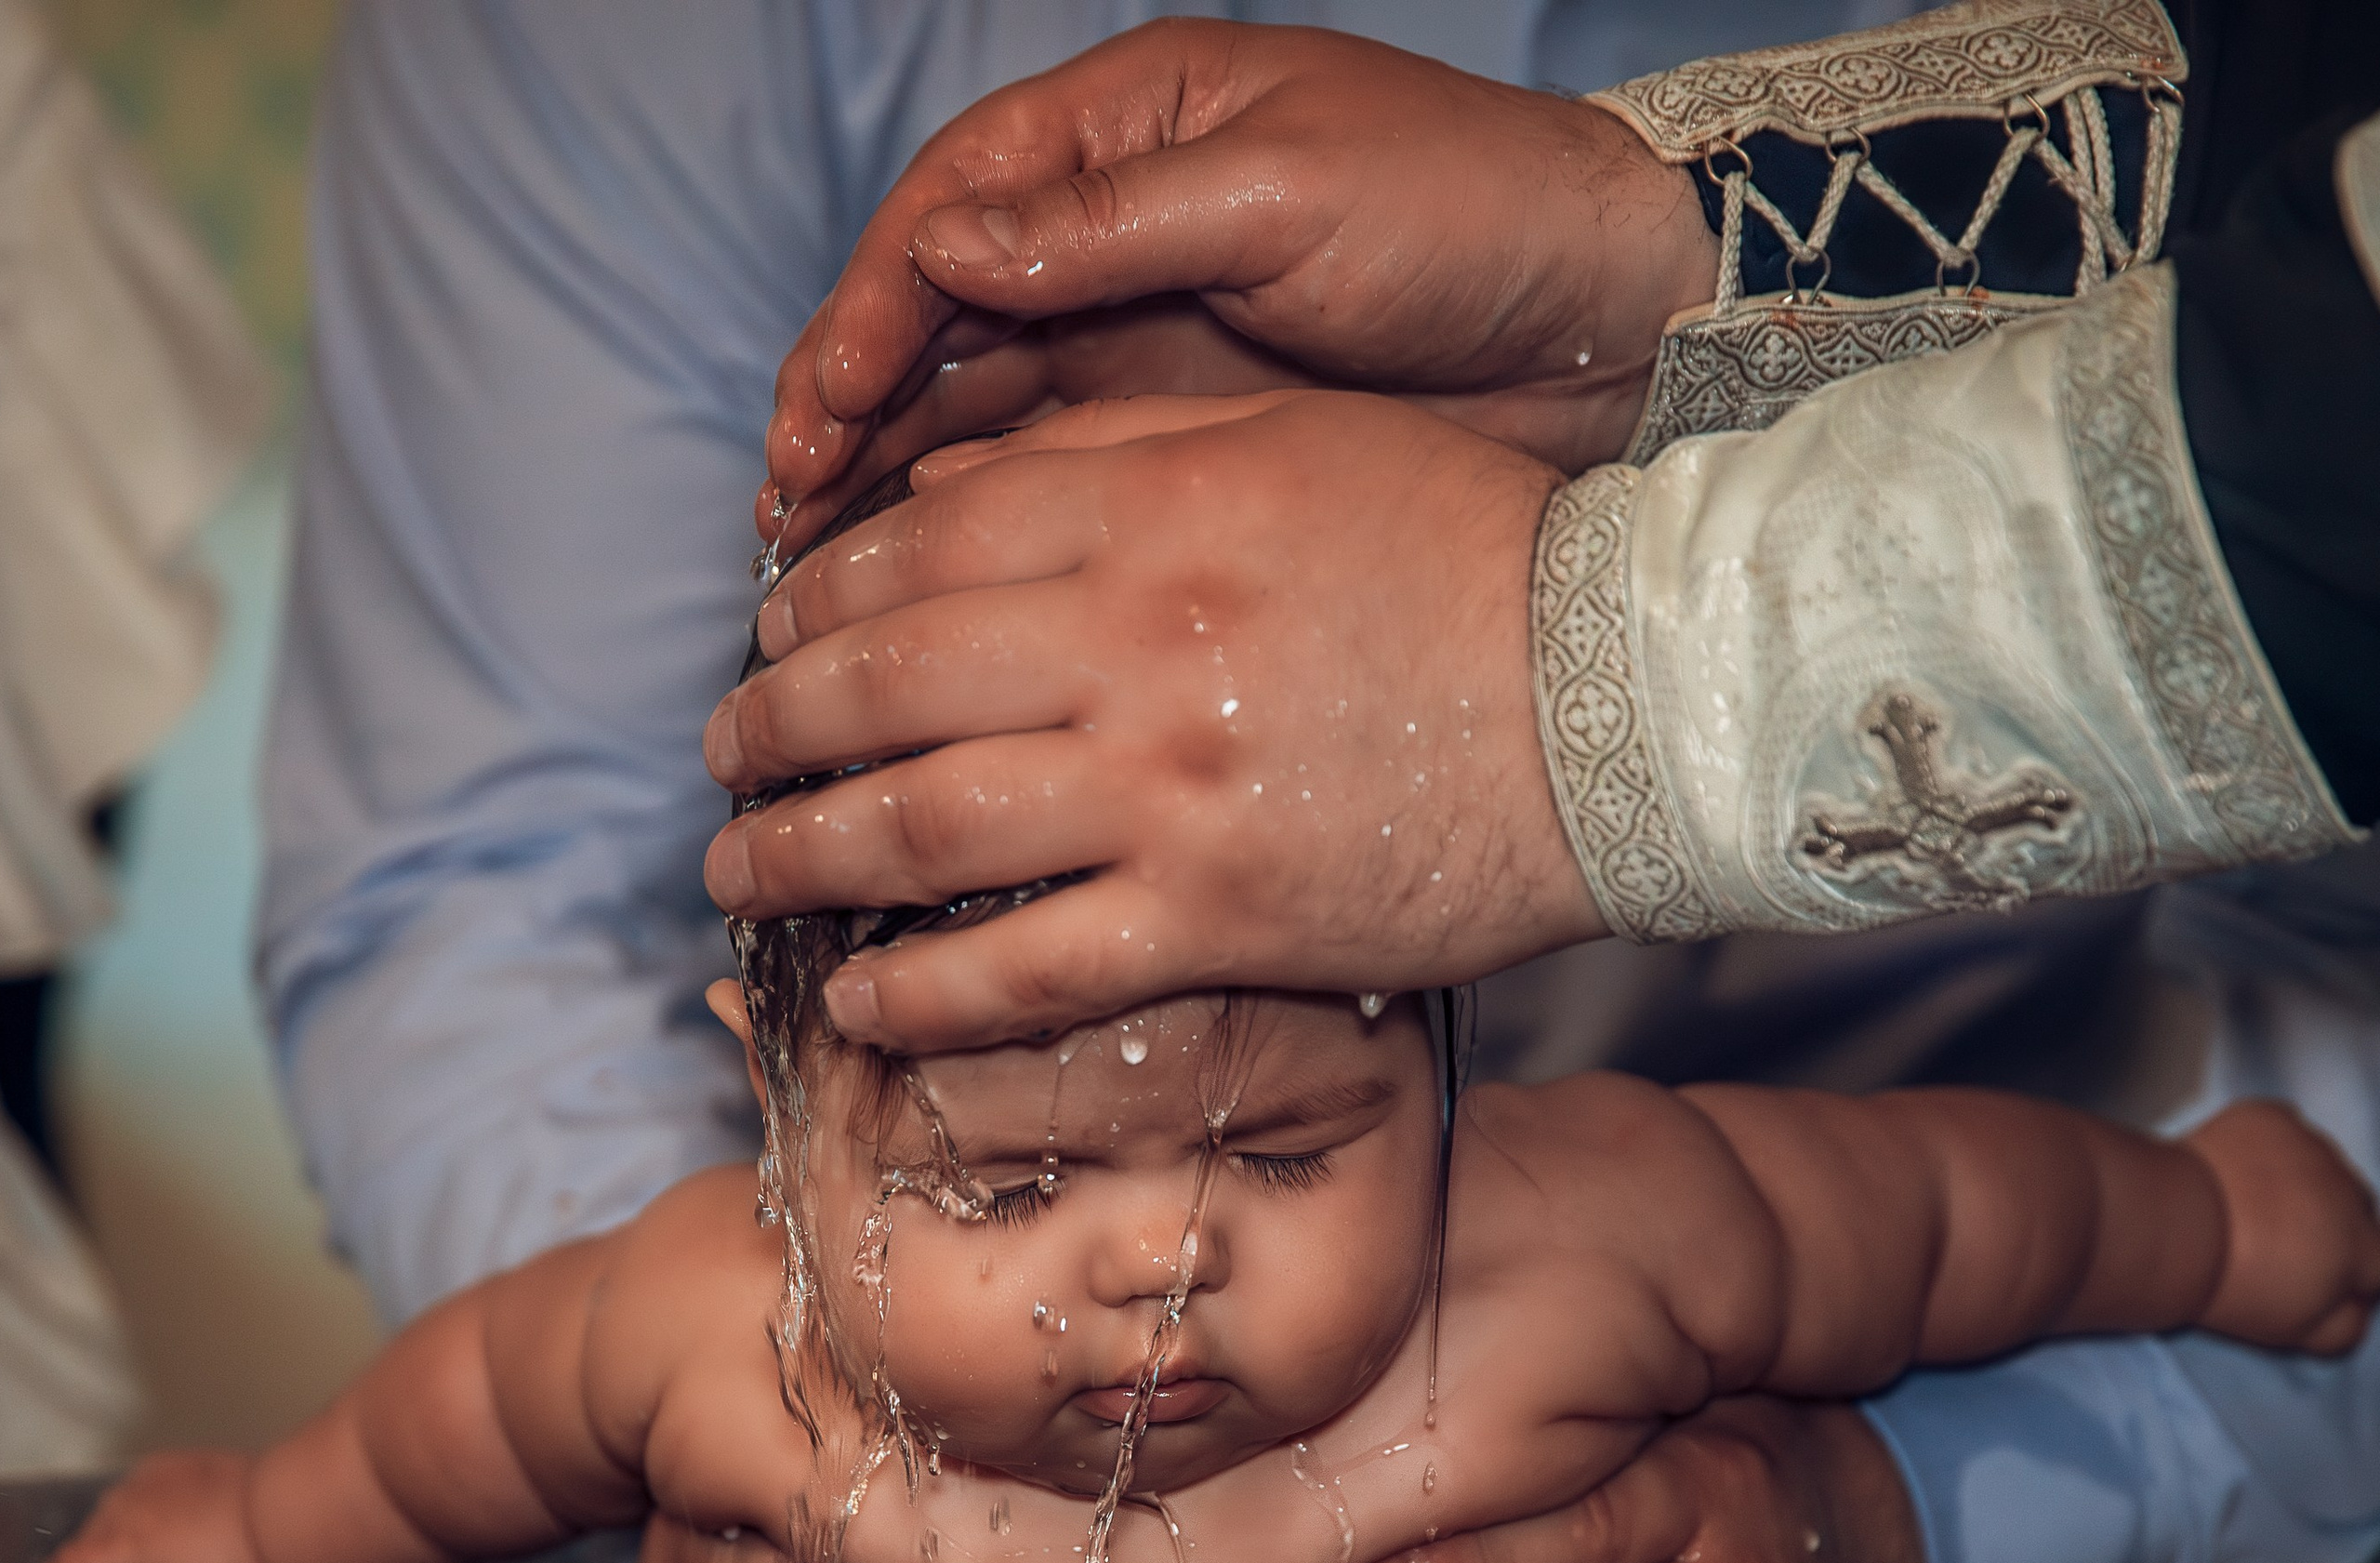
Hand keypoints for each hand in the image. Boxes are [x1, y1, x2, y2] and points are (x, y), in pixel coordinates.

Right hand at [28, 1453, 297, 1562]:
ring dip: (111, 1556)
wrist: (309, 1516)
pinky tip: (168, 1541)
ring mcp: (161, 1477)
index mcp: (119, 1552)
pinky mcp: (191, 1463)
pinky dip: (139, 1521)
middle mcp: (130, 1507)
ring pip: (112, 1520)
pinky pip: (145, 1492)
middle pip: (84, 1551)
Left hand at [705, 391, 1596, 1050]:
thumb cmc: (1471, 555)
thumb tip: (944, 489)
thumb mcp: (1292, 445)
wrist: (1631, 701)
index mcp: (1147, 505)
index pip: (911, 549)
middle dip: (768, 728)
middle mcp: (1132, 644)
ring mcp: (1166, 791)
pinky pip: (1025, 970)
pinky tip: (856, 1001)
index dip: (808, 599)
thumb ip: (1111, 448)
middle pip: (881, 685)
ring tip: (734, 874)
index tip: (769, 635)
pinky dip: (920, 992)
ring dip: (799, 856)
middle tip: (721, 759)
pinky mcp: (1216, 920)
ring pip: (920, 830)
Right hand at [760, 21, 1714, 543]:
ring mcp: (1144, 341)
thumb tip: (941, 248)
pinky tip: (928, 587)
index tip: (825, 400)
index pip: (954, 209)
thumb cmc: (1465, 213)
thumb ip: (1111, 228)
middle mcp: (1115, 235)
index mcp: (1129, 130)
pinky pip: (1053, 481)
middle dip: (853, 409)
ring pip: (980, 411)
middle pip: (940, 319)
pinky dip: (983, 531)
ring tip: (821, 567)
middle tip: (789, 510)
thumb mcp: (1287, 196)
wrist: (1601, 324)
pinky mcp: (1182, 439)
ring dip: (894, 484)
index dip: (874, 305)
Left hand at [2183, 1101, 2379, 1354]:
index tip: (2304, 1278)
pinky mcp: (2270, 1119)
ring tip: (2247, 1204)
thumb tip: (2358, 1305)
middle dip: (2325, 1226)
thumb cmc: (2233, 1286)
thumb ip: (2343, 1324)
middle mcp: (2351, 1191)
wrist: (2170, 1225)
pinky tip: (2232, 1169)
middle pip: (2354, 1210)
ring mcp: (2312, 1148)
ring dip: (2298, 1184)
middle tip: (2273, 1243)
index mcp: (2365, 1248)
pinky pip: (2283, 1130)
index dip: (2344, 1273)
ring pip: (2321, 1167)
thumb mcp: (2295, 1331)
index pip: (2376, 1264)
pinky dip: (2266, 1147)